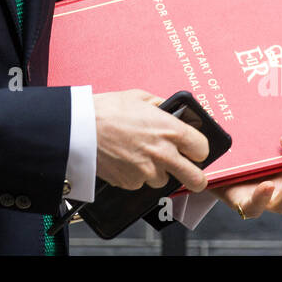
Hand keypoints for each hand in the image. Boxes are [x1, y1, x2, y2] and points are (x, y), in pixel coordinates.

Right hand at [93, 89, 209, 193]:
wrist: (79, 128)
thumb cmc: (106, 110)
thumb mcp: (139, 97)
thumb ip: (161, 106)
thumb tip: (172, 111)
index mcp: (170, 130)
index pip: (202, 149)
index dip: (198, 150)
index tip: (193, 150)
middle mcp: (163, 154)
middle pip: (196, 179)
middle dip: (195, 177)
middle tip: (188, 172)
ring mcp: (147, 172)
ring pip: (164, 181)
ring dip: (158, 172)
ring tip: (140, 156)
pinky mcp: (131, 183)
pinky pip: (141, 184)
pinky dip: (136, 176)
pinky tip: (126, 160)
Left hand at [209, 134, 281, 218]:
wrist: (211, 162)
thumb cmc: (239, 146)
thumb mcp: (258, 133)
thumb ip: (271, 126)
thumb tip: (277, 107)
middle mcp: (279, 189)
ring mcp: (262, 199)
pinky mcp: (242, 203)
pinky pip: (255, 208)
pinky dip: (263, 198)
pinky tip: (267, 185)